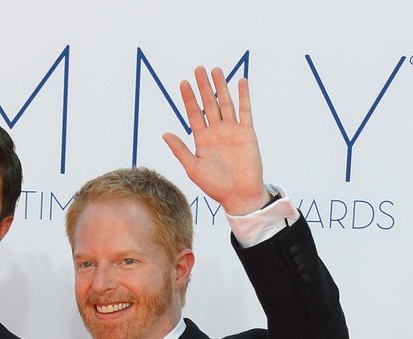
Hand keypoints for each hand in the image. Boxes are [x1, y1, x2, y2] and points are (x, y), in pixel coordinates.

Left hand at [163, 68, 268, 216]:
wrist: (239, 195)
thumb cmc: (215, 186)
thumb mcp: (193, 168)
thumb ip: (180, 150)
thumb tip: (165, 134)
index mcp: (202, 140)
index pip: (194, 114)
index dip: (188, 99)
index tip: (183, 83)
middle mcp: (216, 133)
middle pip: (209, 104)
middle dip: (203, 87)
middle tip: (198, 69)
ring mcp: (232, 131)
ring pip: (225, 104)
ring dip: (221, 87)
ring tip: (215, 70)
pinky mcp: (247, 133)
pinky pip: (245, 111)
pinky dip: (243, 96)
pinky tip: (240, 81)